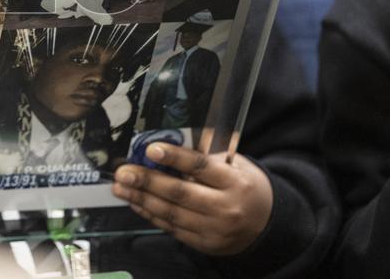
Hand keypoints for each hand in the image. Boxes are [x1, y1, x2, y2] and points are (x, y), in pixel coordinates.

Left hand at [112, 143, 272, 255]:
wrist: (267, 224)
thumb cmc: (245, 186)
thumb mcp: (235, 165)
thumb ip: (206, 157)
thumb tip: (168, 146)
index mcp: (234, 181)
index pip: (201, 167)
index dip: (175, 157)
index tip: (152, 149)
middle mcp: (225, 207)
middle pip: (180, 193)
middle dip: (147, 181)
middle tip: (124, 172)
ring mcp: (214, 229)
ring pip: (171, 213)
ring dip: (142, 199)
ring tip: (122, 187)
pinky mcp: (205, 244)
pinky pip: (172, 228)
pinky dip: (151, 215)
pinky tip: (137, 202)